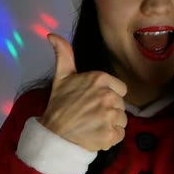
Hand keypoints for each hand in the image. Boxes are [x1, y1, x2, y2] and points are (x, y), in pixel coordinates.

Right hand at [39, 33, 128, 151]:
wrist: (53, 134)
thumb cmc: (59, 105)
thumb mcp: (62, 76)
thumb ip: (64, 54)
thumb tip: (52, 35)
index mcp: (100, 79)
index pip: (120, 89)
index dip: (109, 96)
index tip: (94, 102)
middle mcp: (108, 95)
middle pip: (121, 105)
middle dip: (109, 111)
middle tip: (91, 114)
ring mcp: (109, 115)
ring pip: (122, 120)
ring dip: (111, 124)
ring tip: (93, 125)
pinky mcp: (110, 134)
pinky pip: (120, 134)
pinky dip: (110, 138)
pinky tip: (96, 135)